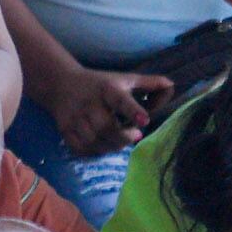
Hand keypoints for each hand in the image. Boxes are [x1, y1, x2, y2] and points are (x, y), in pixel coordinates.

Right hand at [37, 55, 169, 155]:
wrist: (60, 84)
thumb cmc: (100, 83)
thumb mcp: (123, 78)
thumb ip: (148, 83)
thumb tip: (171, 85)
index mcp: (107, 88)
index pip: (120, 100)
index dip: (133, 111)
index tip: (145, 121)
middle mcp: (89, 103)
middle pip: (105, 127)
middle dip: (123, 137)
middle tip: (135, 135)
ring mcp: (74, 118)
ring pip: (93, 141)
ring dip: (111, 146)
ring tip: (120, 141)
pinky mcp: (64, 130)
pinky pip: (80, 148)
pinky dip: (94, 152)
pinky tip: (103, 146)